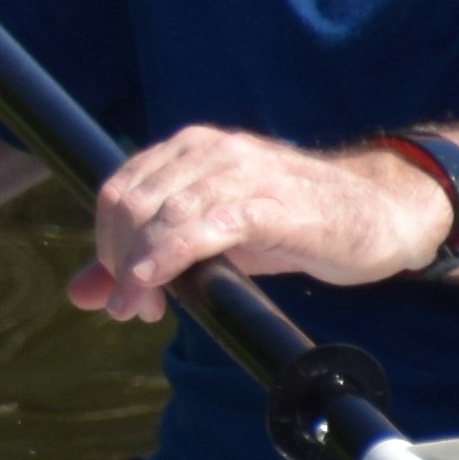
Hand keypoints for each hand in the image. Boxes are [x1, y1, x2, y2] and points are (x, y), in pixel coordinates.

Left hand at [75, 123, 457, 318]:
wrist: (377, 214)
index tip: (122, 291)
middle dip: (119, 261)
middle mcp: (209, 151)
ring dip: (138, 270)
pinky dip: (167, 259)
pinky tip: (157, 288)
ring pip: (160, 215)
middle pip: (129, 203)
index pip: (117, 191)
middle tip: (135, 308)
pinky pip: (202, 226)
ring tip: (143, 309)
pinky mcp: (270, 203)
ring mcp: (240, 172)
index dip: (107, 245)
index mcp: (189, 150)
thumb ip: (145, 259)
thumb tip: (81, 293)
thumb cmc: (290, 225)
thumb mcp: (210, 240)